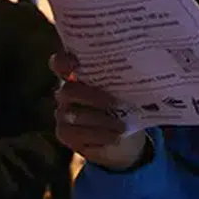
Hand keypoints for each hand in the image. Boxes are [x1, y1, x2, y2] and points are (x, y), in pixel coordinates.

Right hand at [50, 52, 146, 170]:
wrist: (123, 132)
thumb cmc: (124, 102)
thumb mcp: (125, 88)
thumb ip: (123, 77)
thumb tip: (139, 68)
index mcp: (77, 74)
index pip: (60, 62)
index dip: (62, 61)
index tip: (75, 63)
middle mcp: (65, 92)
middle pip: (68, 91)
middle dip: (93, 97)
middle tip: (116, 103)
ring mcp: (63, 114)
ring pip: (73, 116)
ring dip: (101, 121)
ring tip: (122, 126)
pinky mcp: (66, 134)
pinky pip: (77, 135)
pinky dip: (99, 136)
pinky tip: (115, 137)